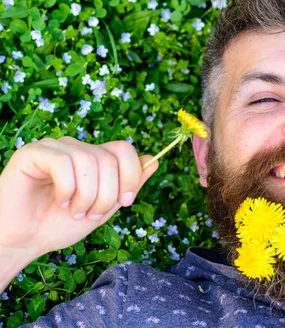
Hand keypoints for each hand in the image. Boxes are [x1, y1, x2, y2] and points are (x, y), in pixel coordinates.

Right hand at [0, 136, 158, 258]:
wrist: (23, 242)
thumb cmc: (59, 225)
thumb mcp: (104, 208)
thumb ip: (129, 184)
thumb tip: (154, 159)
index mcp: (93, 157)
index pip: (124, 149)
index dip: (132, 175)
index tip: (125, 202)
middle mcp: (75, 148)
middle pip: (110, 158)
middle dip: (108, 194)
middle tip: (90, 215)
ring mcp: (53, 148)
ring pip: (89, 160)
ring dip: (87, 196)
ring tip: (74, 212)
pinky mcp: (31, 153)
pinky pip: (63, 163)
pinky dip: (68, 189)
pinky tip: (59, 202)